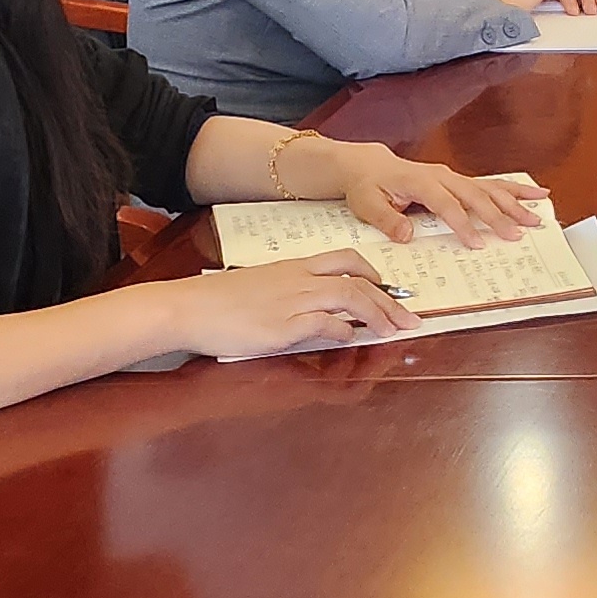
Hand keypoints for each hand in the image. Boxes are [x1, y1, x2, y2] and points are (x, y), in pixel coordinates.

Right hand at [164, 251, 416, 358]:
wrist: (186, 307)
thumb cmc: (217, 301)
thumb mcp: (260, 289)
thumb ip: (289, 294)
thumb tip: (315, 313)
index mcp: (293, 267)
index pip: (345, 259)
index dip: (373, 273)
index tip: (391, 289)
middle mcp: (298, 279)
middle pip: (358, 279)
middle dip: (389, 299)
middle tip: (410, 317)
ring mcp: (292, 301)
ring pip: (350, 297)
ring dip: (378, 314)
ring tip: (393, 331)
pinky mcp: (283, 325)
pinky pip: (326, 324)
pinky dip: (345, 331)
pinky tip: (351, 338)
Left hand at [337, 151, 548, 244]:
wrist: (368, 166)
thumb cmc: (367, 187)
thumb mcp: (367, 205)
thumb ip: (386, 220)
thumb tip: (407, 235)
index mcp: (420, 182)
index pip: (447, 205)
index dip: (463, 224)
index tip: (477, 243)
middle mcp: (442, 176)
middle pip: (476, 195)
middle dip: (498, 215)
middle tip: (517, 234)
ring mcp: (453, 176)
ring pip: (489, 188)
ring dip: (514, 203)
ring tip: (536, 217)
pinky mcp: (459, 180)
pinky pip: (491, 183)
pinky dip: (514, 189)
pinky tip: (536, 193)